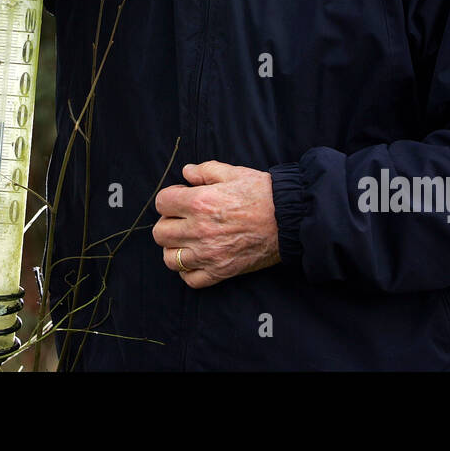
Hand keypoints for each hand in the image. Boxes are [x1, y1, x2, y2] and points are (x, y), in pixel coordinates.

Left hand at [152, 161, 281, 288]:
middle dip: (168, 222)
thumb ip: (205, 171)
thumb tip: (186, 172)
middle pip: (160, 233)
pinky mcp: (220, 272)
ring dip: (175, 248)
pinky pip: (190, 279)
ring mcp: (208, 254)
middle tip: (183, 219)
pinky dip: (189, 271)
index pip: (161, 203)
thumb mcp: (233, 173)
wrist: (289, 220)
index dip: (170, 198)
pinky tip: (197, 259)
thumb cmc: (262, 194)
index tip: (183, 197)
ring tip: (187, 240)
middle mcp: (199, 230)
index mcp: (199, 202)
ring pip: (170, 259)